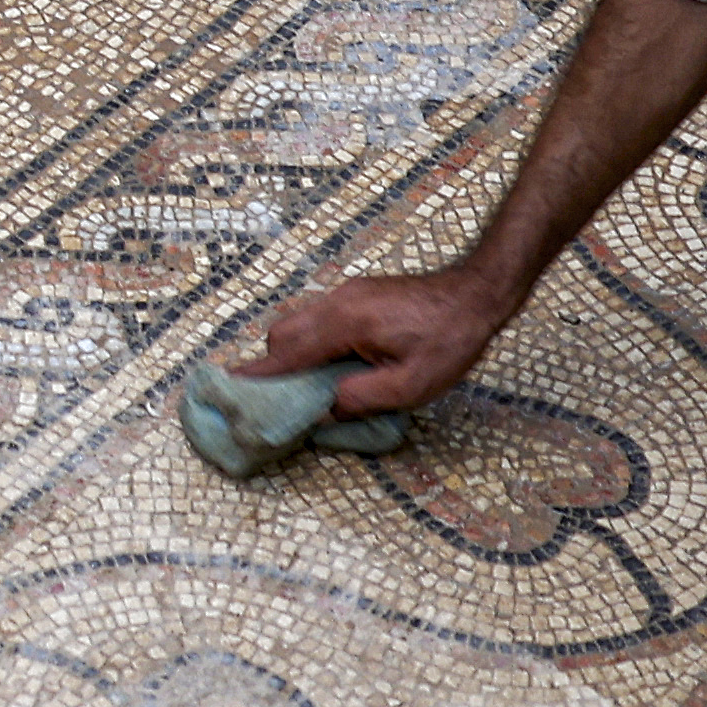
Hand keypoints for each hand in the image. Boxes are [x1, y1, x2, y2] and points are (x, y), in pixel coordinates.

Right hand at [231, 257, 519, 429]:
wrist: (476, 293)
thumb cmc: (449, 340)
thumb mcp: (409, 386)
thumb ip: (360, 399)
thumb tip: (322, 412)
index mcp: (344, 324)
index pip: (286, 352)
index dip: (258, 376)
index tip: (230, 390)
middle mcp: (337, 302)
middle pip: (283, 333)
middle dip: (274, 366)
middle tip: (280, 400)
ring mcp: (347, 294)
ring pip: (299, 322)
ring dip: (294, 353)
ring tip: (308, 387)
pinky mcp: (359, 294)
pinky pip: (318, 317)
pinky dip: (312, 341)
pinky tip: (334, 364)